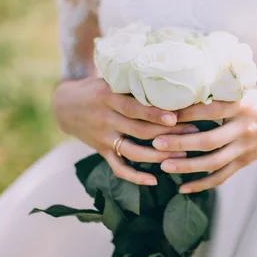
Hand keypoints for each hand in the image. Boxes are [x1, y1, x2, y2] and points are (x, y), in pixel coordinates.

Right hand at [52, 77, 199, 185]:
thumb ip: (131, 81)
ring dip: (158, 156)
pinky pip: (118, 167)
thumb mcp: (108, 79)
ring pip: (132, 151)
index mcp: (107, 97)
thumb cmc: (95, 87)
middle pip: (139, 130)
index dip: (153, 114)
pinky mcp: (101, 150)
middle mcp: (105, 118)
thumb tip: (166, 75)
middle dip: (167, 134)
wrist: (64, 105)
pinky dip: (134, 177)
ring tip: (182, 155)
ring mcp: (103, 137)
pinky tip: (154, 181)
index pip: (133, 108)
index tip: (174, 117)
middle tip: (192, 133)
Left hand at [153, 88, 256, 192]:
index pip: (210, 110)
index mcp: (242, 105)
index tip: (163, 113)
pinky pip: (222, 176)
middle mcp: (244, 128)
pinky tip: (183, 188)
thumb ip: (222, 89)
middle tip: (155, 143)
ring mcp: (245, 147)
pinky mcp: (246, 161)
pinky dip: (202, 184)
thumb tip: (186, 82)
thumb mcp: (246, 88)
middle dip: (180, 143)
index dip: (186, 113)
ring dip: (187, 166)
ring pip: (214, 162)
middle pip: (208, 140)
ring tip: (164, 165)